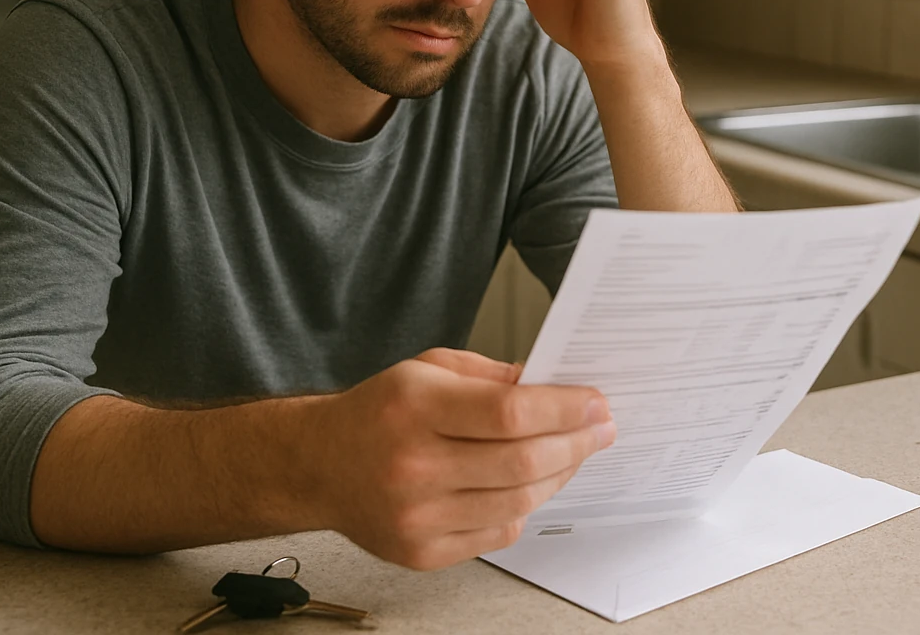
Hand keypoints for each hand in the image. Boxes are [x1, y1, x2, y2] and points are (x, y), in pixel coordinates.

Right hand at [311, 347, 613, 569]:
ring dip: (559, 476)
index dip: (565, 409)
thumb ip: (490, 376)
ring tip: (572, 454)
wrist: (319, 465)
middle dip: (576, 443)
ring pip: (518, 502)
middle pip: (522, 462)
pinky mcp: (421, 551)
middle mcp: (413, 464)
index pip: (510, 412)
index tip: (595, 404)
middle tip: (601, 429)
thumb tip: (552, 388)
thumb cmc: (377, 413)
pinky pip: (497, 532)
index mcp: (414, 407)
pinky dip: (523, 508)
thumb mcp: (427, 368)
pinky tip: (528, 486)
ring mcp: (417, 516)